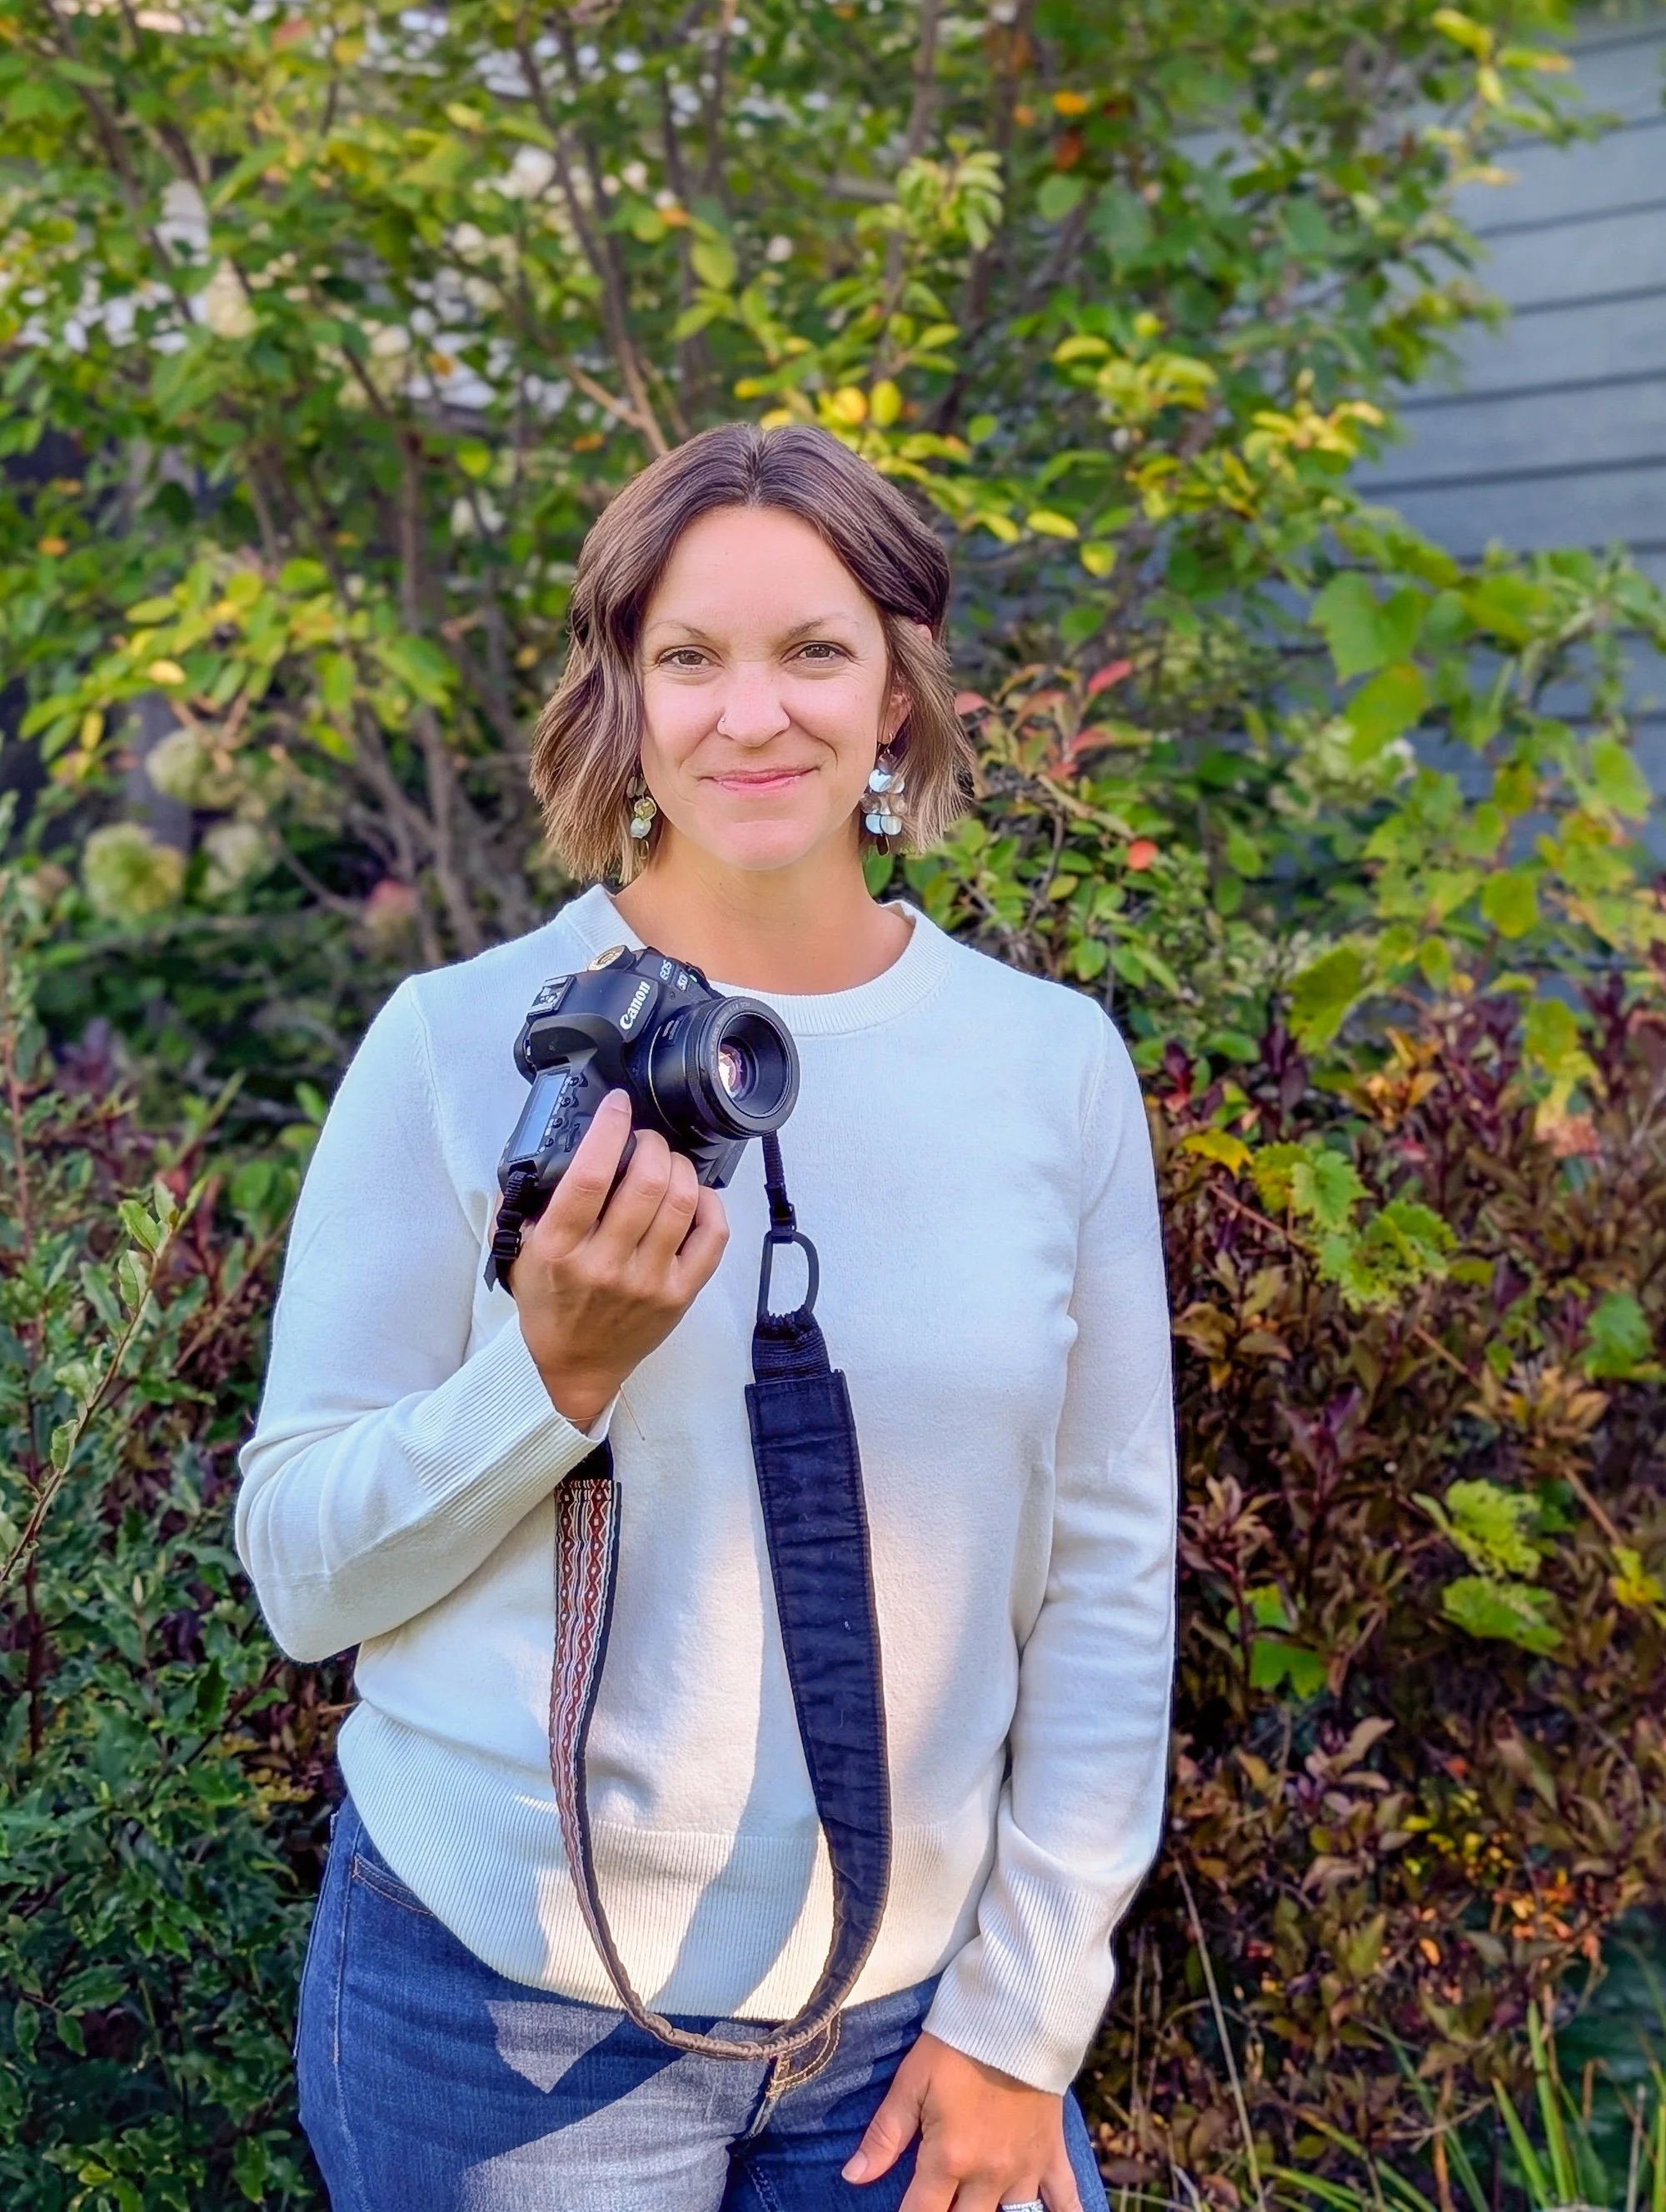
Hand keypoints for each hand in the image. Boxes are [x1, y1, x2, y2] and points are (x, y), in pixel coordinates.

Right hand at [507, 1088, 728, 1427]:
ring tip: (666, 1162)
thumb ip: (523, 1203)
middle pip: (648, 1181)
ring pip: (682, 1201)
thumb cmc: (550, 1303)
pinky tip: (693, 1194)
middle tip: (644, 1139)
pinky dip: (708, 1202)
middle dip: (651, 1143)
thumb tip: (541, 1151)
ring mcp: (648, 1280)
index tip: (617, 1106)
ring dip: (678, 1166)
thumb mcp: (518, 1253)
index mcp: (559, 1249)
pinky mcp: (680, 1293)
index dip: (609, 1129)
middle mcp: (606, 1264)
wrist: (573, 1365)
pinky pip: (712, 1234)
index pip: (588, 1174)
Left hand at [843, 2031, 1082, 2211]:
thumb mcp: (912, 2082)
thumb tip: (853, 2177)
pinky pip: (1065, 2203)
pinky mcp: (1052, 2156)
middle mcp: (989, 2175)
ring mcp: (1025, 2170)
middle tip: (940, 2200)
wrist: (1019, 2013)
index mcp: (950, 2158)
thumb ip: (885, 2135)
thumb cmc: (958, 2044)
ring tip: (977, 2207)